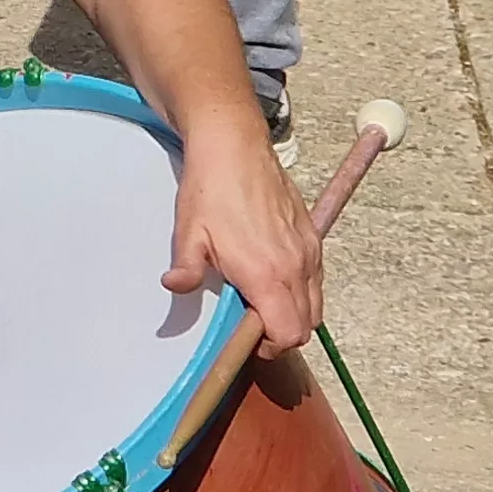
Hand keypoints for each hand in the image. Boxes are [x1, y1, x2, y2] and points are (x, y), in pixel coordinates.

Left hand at [160, 110, 322, 356]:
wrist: (234, 145)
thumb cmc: (211, 189)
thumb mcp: (189, 233)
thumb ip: (187, 269)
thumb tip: (175, 287)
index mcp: (267, 274)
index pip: (289, 334)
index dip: (270, 346)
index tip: (248, 339)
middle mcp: (296, 266)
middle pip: (306, 325)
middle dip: (281, 333)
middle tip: (251, 323)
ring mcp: (308, 250)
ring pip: (315, 303)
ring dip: (293, 312)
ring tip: (261, 300)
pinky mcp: (311, 235)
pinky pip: (316, 279)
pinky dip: (301, 289)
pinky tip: (273, 276)